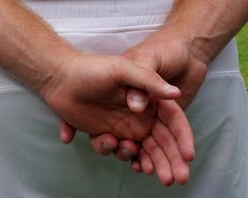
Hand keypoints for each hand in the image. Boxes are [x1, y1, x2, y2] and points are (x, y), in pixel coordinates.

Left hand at [73, 32, 206, 183]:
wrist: (59, 77)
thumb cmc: (90, 69)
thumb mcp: (121, 69)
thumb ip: (147, 80)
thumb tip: (175, 92)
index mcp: (150, 98)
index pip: (174, 121)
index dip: (183, 138)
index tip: (188, 155)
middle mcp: (141, 115)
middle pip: (163, 142)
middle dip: (170, 162)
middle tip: (173, 179)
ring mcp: (125, 126)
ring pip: (143, 151)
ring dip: (145, 161)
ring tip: (136, 161)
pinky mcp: (108, 134)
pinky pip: (119, 151)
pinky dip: (118, 154)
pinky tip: (110, 143)